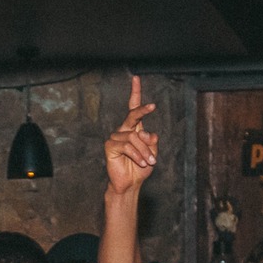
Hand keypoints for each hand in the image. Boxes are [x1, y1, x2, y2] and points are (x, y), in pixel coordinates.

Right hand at [104, 74, 159, 194]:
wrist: (130, 184)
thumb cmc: (140, 168)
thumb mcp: (152, 154)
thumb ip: (152, 142)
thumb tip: (148, 133)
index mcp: (134, 129)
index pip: (133, 108)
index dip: (134, 93)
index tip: (136, 78)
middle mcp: (124, 130)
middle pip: (132, 115)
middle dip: (142, 110)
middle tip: (152, 106)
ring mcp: (115, 137)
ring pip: (134, 137)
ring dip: (145, 150)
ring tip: (149, 162)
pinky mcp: (110, 146)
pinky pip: (127, 146)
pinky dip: (137, 154)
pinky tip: (140, 162)